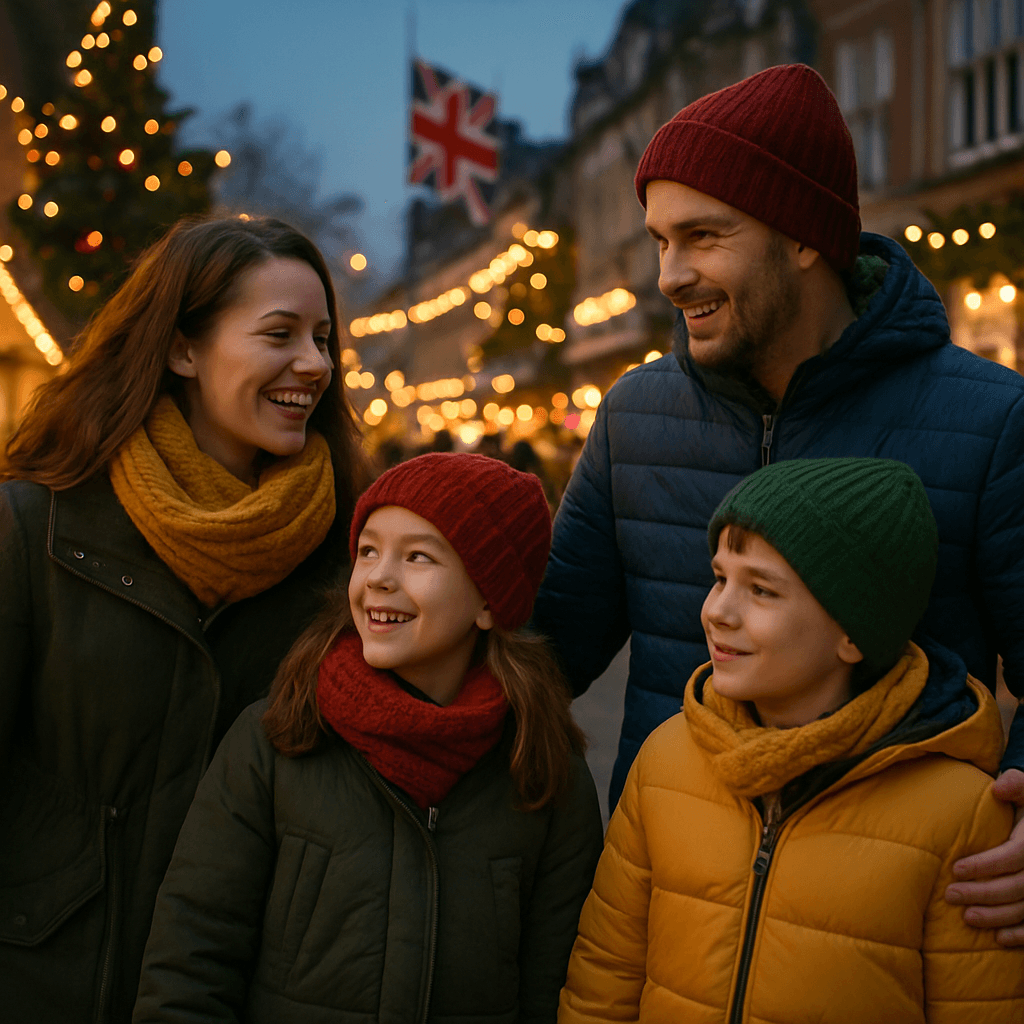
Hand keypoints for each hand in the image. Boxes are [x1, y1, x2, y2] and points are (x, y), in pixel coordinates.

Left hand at [946, 768, 1023, 946]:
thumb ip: (1016, 784)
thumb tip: (998, 789)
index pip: (1014, 856)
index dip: (985, 865)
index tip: (954, 868)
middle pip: (1017, 887)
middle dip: (984, 894)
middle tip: (950, 895)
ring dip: (997, 917)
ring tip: (966, 917)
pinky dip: (1022, 935)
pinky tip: (999, 939)